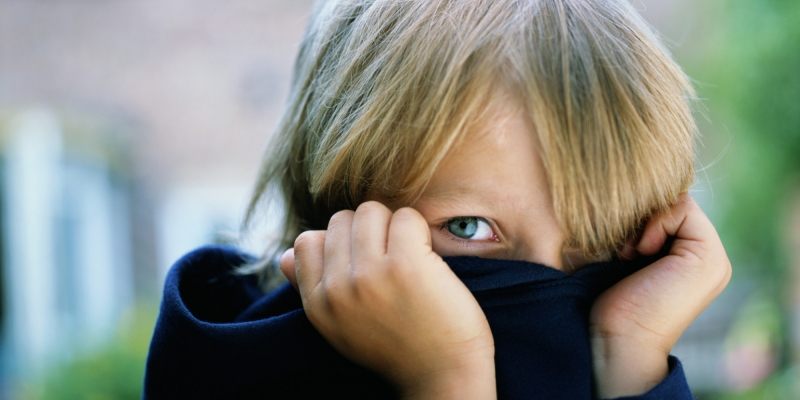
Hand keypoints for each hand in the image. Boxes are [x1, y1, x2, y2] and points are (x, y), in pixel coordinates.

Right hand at [280, 201, 495, 399]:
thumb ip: (311, 289)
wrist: (444, 376)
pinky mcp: (406, 264)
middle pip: (342, 220)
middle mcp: (338, 289)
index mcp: (318, 305)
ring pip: (371, 211)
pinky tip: (428, 256)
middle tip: (392, 260)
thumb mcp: (340, 327)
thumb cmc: (398, 347)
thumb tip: (284, 256)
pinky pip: (406, 216)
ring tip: (410, 256)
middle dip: (369, 231)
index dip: (339, 243)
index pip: (306, 242)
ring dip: (394, 226)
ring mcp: (370, 275)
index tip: (365, 262)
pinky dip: (419, 230)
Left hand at [590, 194, 731, 397]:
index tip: (624, 249)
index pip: (672, 210)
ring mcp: (715, 258)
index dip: (643, 218)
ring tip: (631, 254)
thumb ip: (646, 234)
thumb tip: (634, 200)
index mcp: (696, 261)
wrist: (622, 339)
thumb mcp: (632, 260)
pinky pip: (683, 208)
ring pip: (679, 203)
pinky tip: (640, 253)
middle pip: (676, 204)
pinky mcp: (708, 256)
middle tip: (627, 251)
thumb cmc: (616, 307)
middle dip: (644, 220)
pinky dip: (655, 224)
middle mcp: (711, 259)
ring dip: (647, 223)